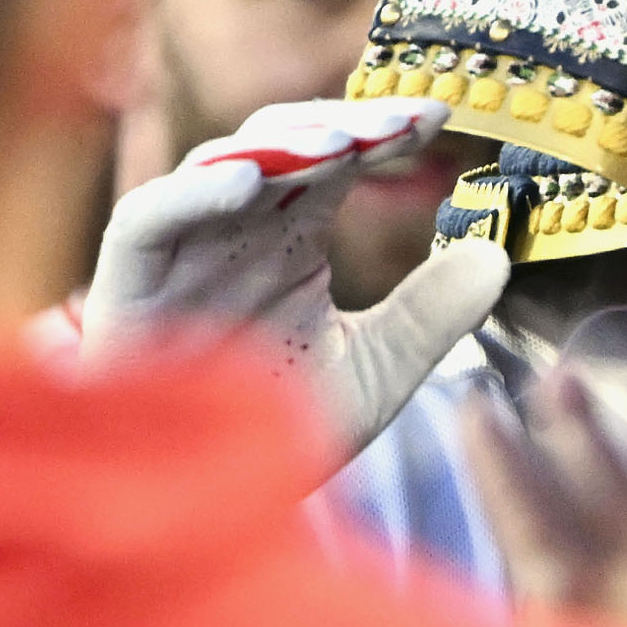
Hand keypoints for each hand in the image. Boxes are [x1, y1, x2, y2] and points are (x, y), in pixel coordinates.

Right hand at [82, 98, 510, 456]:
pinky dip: (193, 193)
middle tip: (404, 120)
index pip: (337, 160)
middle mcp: (236, 229)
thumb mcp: (372, 372)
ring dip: (281, 146)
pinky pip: (149, 217)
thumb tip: (498, 256)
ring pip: (222, 164)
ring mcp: (182, 249)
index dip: (384, 132)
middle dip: (345, 125)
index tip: (441, 117)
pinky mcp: (128, 282)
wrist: (194, 509)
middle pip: (284, 143)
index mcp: (289, 236)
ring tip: (341, 143)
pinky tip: (248, 184)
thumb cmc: (268, 434)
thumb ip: (429, 316)